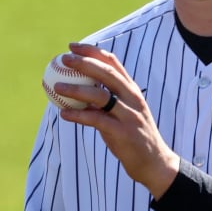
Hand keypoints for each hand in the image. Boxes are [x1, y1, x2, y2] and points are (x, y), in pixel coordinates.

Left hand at [54, 43, 179, 198]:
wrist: (154, 162)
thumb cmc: (133, 136)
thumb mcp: (123, 112)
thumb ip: (106, 100)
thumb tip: (78, 89)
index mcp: (132, 90)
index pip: (112, 63)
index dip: (92, 51)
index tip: (72, 47)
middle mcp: (132, 98)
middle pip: (106, 74)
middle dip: (84, 63)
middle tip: (63, 60)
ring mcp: (129, 115)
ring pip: (100, 96)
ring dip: (76, 89)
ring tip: (57, 86)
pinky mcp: (123, 133)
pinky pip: (96, 120)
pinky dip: (79, 115)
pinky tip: (64, 113)